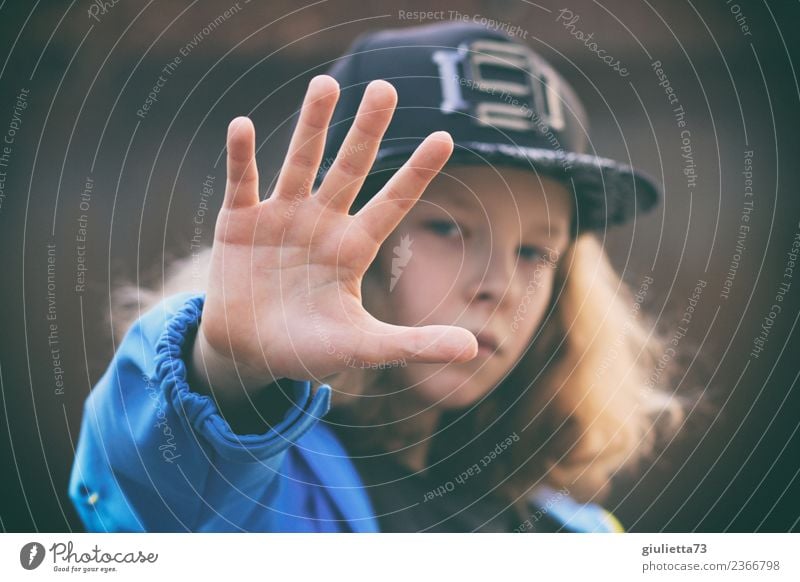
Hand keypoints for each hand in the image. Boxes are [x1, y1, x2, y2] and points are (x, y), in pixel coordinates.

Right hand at [192, 75, 477, 397]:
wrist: (247, 354)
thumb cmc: (308, 349)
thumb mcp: (363, 347)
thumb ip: (414, 343)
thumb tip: (474, 350)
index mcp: (353, 248)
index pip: (392, 203)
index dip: (417, 172)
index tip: (445, 137)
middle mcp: (322, 223)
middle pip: (349, 168)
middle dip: (367, 130)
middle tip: (385, 88)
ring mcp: (280, 217)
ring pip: (300, 162)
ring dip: (311, 126)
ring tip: (326, 85)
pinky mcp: (239, 223)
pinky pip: (241, 183)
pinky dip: (241, 157)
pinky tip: (241, 126)